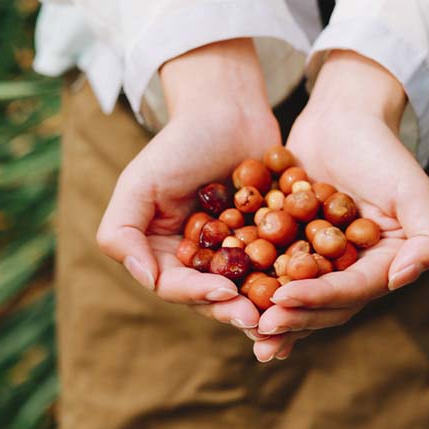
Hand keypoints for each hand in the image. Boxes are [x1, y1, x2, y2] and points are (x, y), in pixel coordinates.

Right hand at [96, 39, 279, 332]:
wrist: (230, 110)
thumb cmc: (180, 142)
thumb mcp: (140, 181)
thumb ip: (122, 231)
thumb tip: (144, 278)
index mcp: (162, 252)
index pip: (175, 286)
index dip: (196, 294)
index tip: (224, 293)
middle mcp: (198, 260)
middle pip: (213, 297)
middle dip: (234, 309)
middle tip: (257, 319)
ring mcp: (236, 254)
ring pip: (248, 290)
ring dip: (263, 305)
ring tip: (282, 314)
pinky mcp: (270, 243)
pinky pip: (279, 268)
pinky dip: (289, 281)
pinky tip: (306, 289)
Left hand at [252, 51, 428, 360]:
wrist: (342, 114)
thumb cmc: (380, 148)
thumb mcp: (413, 188)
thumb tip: (402, 280)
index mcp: (387, 263)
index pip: (353, 290)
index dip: (320, 299)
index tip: (285, 300)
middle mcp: (356, 268)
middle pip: (325, 305)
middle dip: (293, 317)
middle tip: (260, 326)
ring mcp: (323, 259)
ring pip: (297, 296)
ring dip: (273, 315)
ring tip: (244, 326)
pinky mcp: (294, 246)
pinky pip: (272, 271)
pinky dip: (254, 285)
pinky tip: (228, 295)